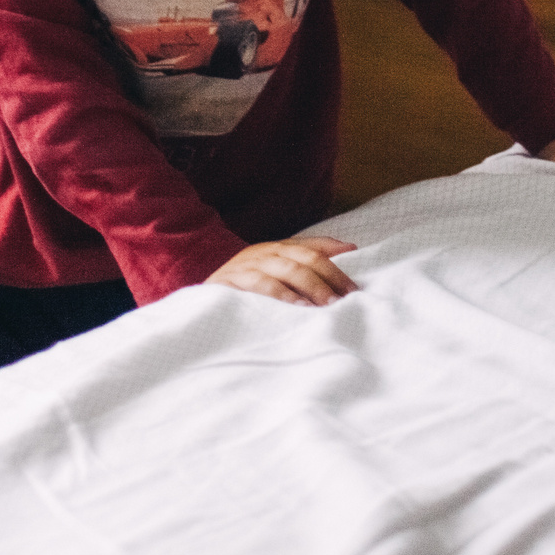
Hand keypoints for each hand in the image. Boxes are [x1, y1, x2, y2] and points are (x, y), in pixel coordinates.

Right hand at [206, 236, 358, 305]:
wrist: (200, 299)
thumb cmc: (245, 289)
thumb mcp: (274, 275)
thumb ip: (305, 265)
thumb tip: (349, 253)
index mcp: (276, 249)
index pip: (312, 247)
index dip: (336, 261)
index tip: (355, 285)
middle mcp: (264, 252)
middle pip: (305, 257)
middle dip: (330, 276)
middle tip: (347, 298)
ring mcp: (248, 265)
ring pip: (287, 268)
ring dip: (312, 285)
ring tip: (329, 303)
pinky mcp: (233, 281)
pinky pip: (262, 284)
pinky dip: (282, 295)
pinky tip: (298, 307)